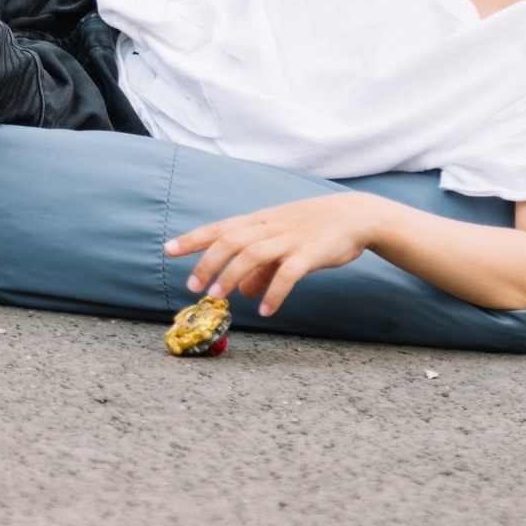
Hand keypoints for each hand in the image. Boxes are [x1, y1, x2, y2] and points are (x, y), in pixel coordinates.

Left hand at [165, 192, 383, 315]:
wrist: (356, 215)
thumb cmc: (314, 228)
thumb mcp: (283, 242)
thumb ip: (262, 267)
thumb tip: (245, 292)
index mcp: (260, 221)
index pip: (220, 227)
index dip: (193, 238)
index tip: (169, 249)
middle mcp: (270, 226)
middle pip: (230, 240)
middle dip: (207, 263)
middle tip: (194, 287)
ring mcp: (290, 238)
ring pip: (253, 254)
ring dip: (232, 276)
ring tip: (219, 297)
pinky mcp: (311, 253)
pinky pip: (288, 273)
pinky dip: (274, 291)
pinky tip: (266, 310)